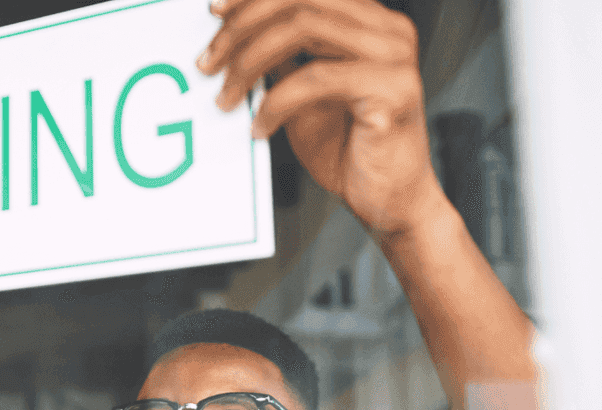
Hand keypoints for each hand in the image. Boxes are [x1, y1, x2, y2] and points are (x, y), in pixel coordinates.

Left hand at [199, 0, 442, 236]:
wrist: (387, 200)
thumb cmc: (350, 148)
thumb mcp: (302, 94)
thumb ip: (280, 59)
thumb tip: (232, 35)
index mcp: (370, 21)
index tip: (214, 12)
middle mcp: (387, 29)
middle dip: (242, 28)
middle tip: (208, 63)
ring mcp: (393, 56)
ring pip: (303, 28)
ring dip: (251, 62)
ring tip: (227, 97)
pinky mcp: (391, 90)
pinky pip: (314, 79)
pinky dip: (276, 102)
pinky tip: (260, 127)